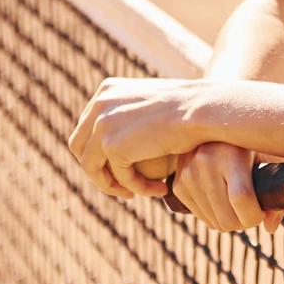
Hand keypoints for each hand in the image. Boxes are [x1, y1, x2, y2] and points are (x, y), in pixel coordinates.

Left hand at [67, 77, 204, 199]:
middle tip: (123, 185)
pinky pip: (120, 177)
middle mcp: (100, 104)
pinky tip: (160, 189)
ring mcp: (103, 125)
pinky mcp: (112, 146)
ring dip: (113, 185)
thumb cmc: (190, 106)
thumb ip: (132, 114)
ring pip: (92, 168)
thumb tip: (120, 138)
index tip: (120, 166)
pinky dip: (139, 187)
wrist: (203, 109)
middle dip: (98, 170)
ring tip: (136, 193)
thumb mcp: (153, 102)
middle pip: (80, 148)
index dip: (98, 151)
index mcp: (107, 90)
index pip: (87, 127)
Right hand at [173, 142, 283, 233]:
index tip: (262, 213)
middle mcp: (206, 160)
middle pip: (227, 217)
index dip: (254, 215)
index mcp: (233, 152)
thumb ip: (277, 191)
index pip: (241, 198)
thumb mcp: (273, 157)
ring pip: (214, 222)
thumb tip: (271, 228)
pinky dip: (215, 217)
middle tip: (252, 212)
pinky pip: (201, 216)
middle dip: (244, 222)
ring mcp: (188, 173)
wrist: (219, 125)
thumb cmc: (255, 142)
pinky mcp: (179, 184)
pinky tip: (224, 201)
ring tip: (239, 205)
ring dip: (230, 221)